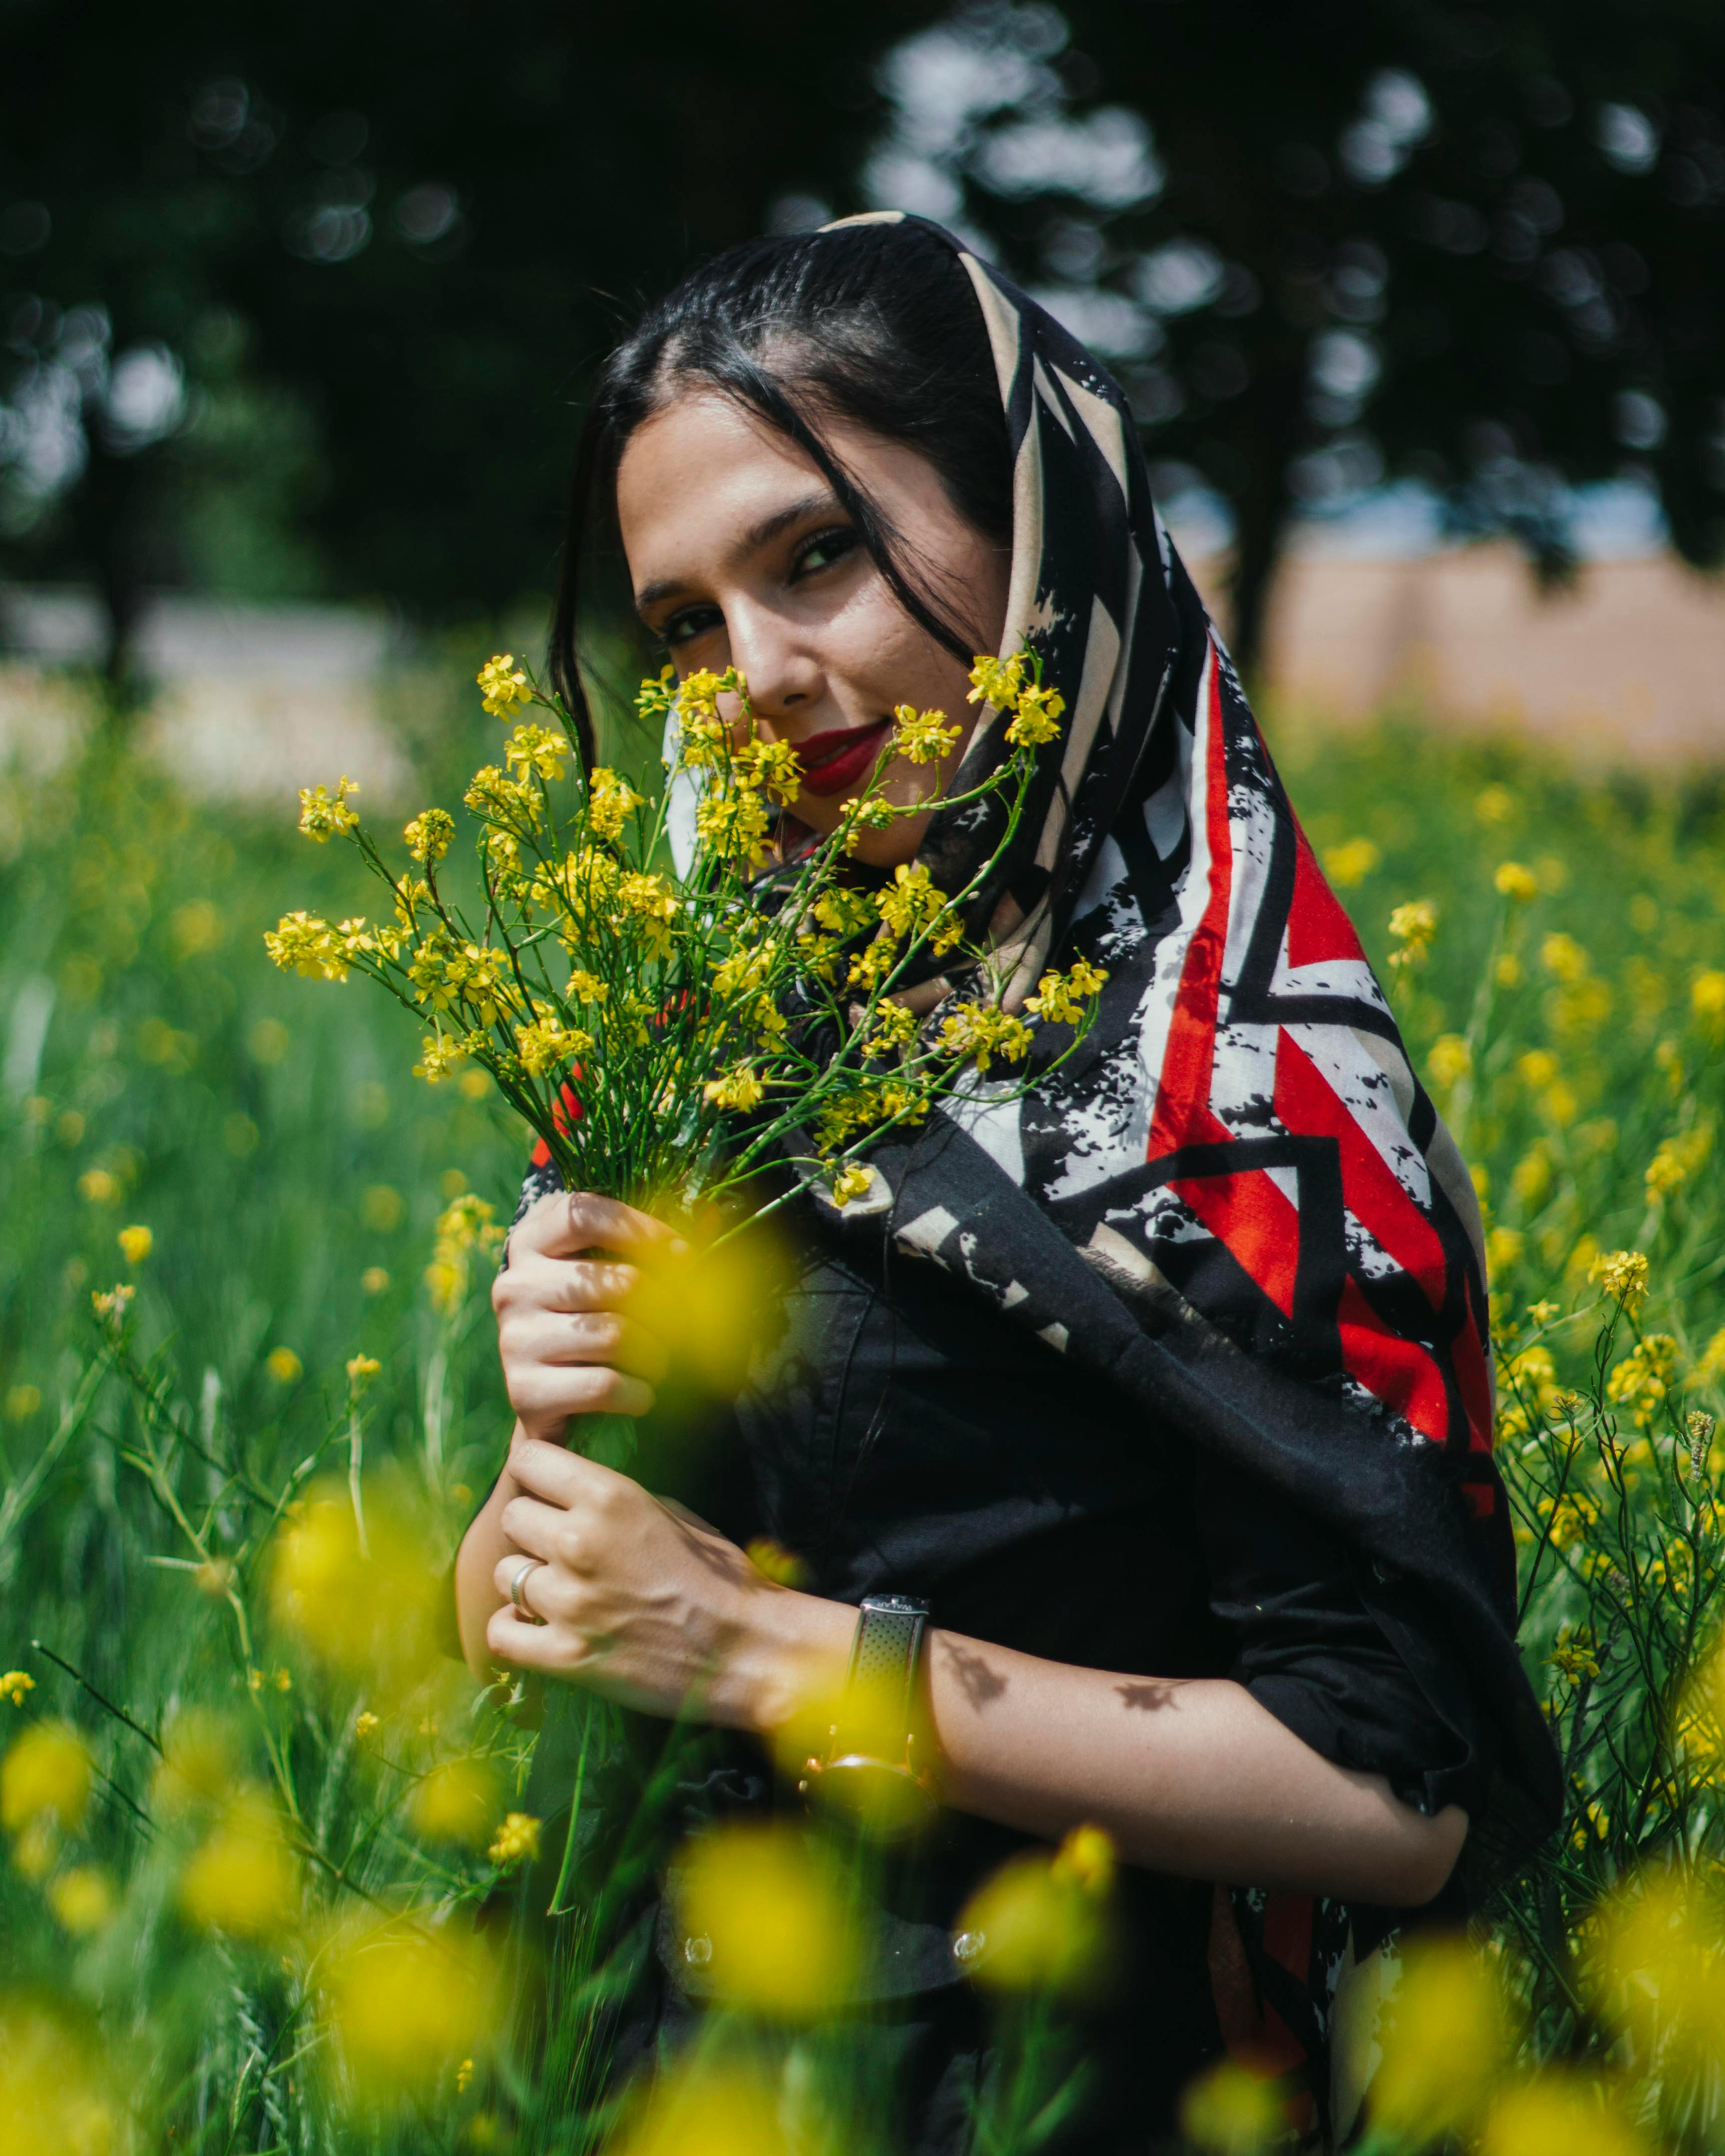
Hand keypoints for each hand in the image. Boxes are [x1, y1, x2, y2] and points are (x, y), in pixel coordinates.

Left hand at [486, 1435, 853, 1728]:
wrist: (748, 1651)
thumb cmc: (722, 1579)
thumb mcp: (674, 1515)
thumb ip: (616, 1503)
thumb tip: (573, 1493)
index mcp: (611, 1497)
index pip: (530, 1461)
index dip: (538, 1474)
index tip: (549, 1489)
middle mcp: (581, 1542)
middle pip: (513, 1516)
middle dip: (533, 1530)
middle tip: (561, 1549)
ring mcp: (570, 1601)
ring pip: (505, 1574)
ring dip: (527, 1583)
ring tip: (560, 1593)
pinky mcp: (566, 1656)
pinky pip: (501, 1633)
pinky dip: (515, 1633)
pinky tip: (539, 1630)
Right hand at [492, 1190, 681, 1443]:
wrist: (553, 1399)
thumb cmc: (595, 1321)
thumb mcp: (611, 1273)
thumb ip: (646, 1247)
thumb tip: (704, 1230)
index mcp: (531, 1242)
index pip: (583, 1215)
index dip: (641, 1230)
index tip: (682, 1255)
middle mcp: (514, 1285)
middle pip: (617, 1282)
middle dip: (666, 1307)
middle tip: (681, 1326)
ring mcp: (514, 1337)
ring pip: (614, 1335)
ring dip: (655, 1355)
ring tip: (657, 1362)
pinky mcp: (525, 1389)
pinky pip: (605, 1385)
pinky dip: (637, 1394)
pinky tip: (640, 1395)